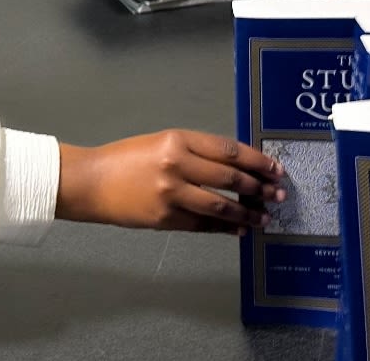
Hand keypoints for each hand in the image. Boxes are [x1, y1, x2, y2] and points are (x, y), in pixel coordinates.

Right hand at [54, 129, 284, 234]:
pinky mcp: (166, 219)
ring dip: (248, 212)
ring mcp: (172, 194)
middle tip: (278, 193)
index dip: (256, 160)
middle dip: (259, 187)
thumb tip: (234, 167)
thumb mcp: (160, 143)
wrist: (91, 182)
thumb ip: (194, 152)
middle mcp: (177, 165)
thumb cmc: (125, 159)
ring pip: (222, 206)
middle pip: (230, 178)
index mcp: (177, 139)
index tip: (274, 168)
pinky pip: (204, 225)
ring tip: (264, 216)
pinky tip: (239, 229)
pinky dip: (225, 228)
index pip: (228, 150)